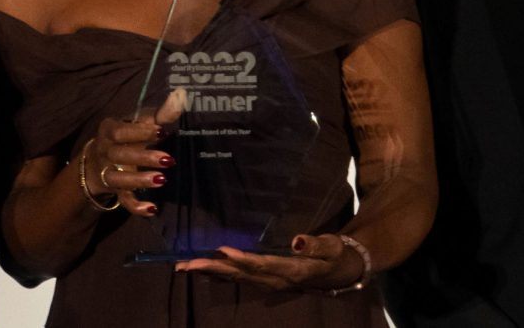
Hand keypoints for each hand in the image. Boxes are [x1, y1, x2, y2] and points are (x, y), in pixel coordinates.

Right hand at [83, 115, 174, 217]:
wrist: (98, 160)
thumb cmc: (127, 136)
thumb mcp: (141, 123)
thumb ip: (161, 113)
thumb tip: (181, 95)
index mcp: (109, 130)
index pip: (121, 131)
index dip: (140, 132)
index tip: (161, 131)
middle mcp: (104, 151)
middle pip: (120, 155)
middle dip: (143, 157)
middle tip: (168, 159)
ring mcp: (107, 172)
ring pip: (118, 179)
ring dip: (138, 180)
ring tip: (161, 180)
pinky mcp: (113, 190)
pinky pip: (122, 200)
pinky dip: (135, 206)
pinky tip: (152, 209)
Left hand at [175, 234, 363, 291]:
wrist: (340, 273)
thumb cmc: (335, 255)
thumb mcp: (331, 247)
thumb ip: (315, 245)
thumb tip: (296, 240)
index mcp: (293, 271)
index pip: (263, 265)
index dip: (243, 259)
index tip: (223, 250)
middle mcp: (276, 280)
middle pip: (241, 274)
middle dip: (213, 268)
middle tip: (186, 263)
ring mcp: (269, 282)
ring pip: (235, 278)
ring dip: (209, 272)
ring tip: (183, 267)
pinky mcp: (266, 280)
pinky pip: (238, 278)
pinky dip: (218, 274)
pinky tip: (200, 270)